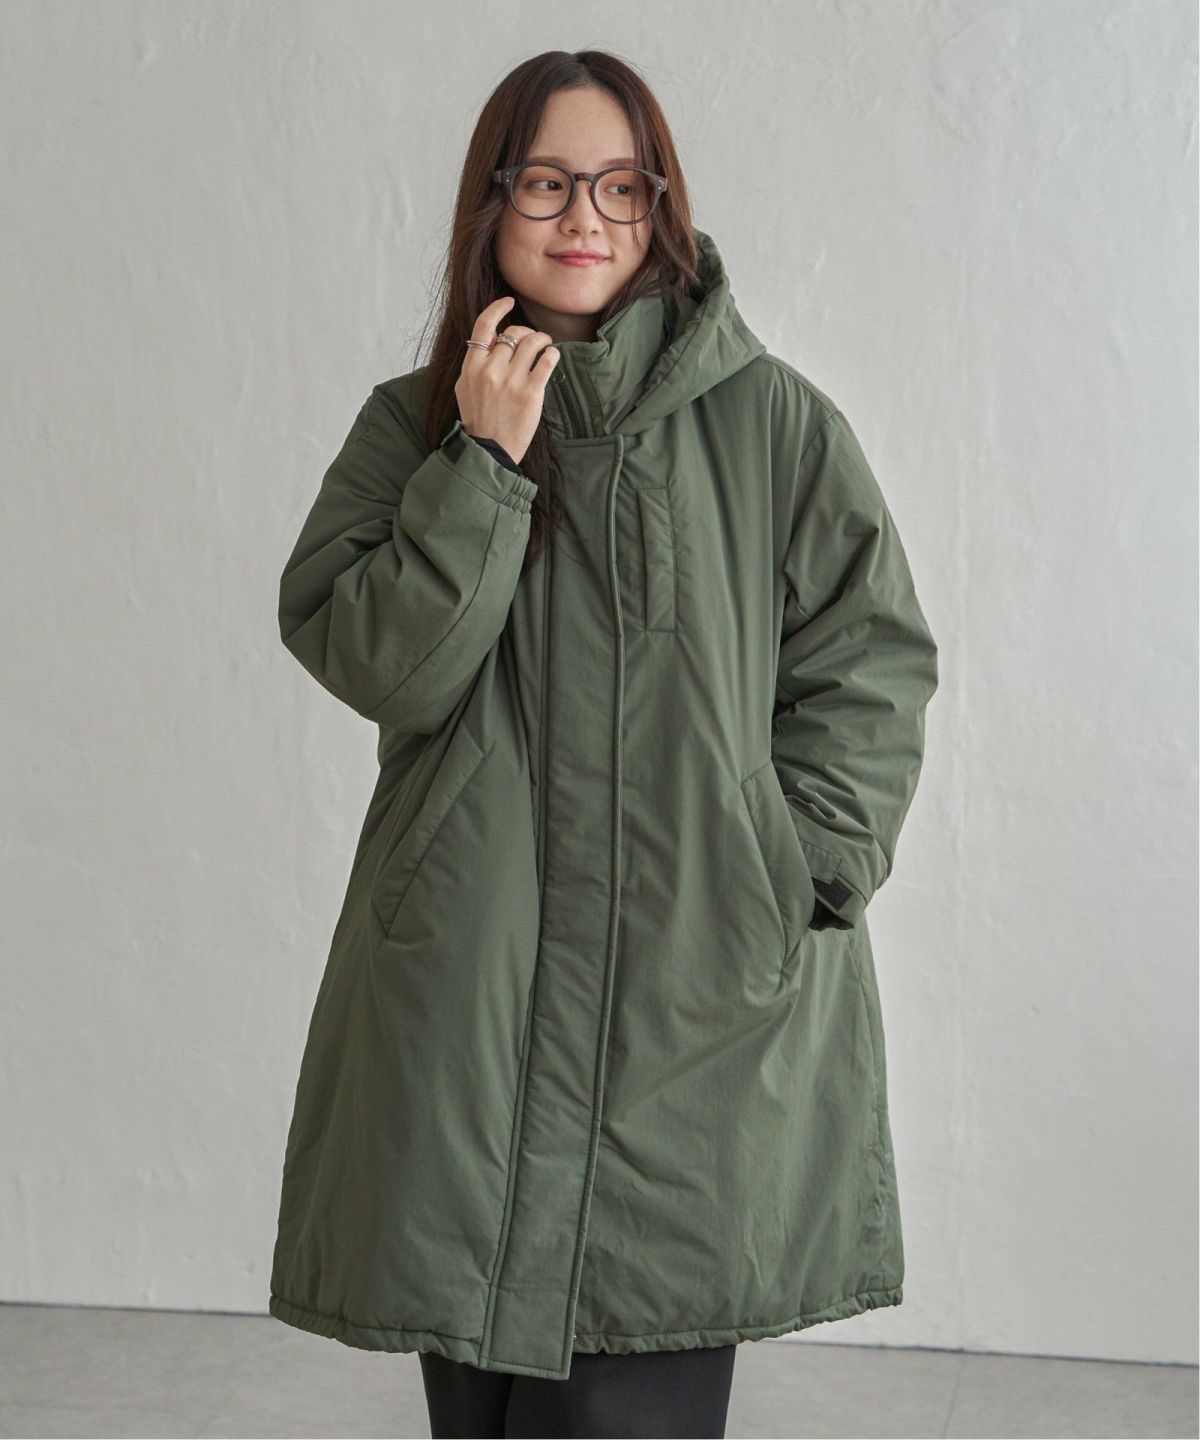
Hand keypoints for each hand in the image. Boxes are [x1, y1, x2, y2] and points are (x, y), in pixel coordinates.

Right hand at [454, 297, 559, 466]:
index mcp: (472, 367)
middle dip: (525, 332)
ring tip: (544, 345)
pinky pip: (547, 359)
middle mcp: (491, 370)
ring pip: (532, 342)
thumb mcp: (465, 388)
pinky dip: (552, 353)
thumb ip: (475, 363)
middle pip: (513, 333)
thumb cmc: (479, 420)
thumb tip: (488, 341)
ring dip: (542, 339)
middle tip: (531, 340)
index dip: (498, 308)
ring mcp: (511, 381)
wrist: (489, 450)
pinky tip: (551, 357)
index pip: (484, 325)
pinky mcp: (531, 392)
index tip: (509, 302)